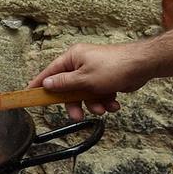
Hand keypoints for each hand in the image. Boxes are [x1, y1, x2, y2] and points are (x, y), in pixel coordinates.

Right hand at [29, 43, 152, 120]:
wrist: (142, 65)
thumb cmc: (113, 67)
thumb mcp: (85, 79)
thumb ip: (64, 83)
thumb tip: (47, 83)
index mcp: (73, 58)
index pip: (51, 71)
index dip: (40, 83)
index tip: (30, 93)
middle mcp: (81, 63)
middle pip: (69, 88)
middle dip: (75, 103)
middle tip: (77, 115)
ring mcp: (94, 72)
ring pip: (85, 94)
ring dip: (94, 104)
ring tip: (103, 108)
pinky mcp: (105, 79)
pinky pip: (98, 94)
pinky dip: (105, 100)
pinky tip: (114, 103)